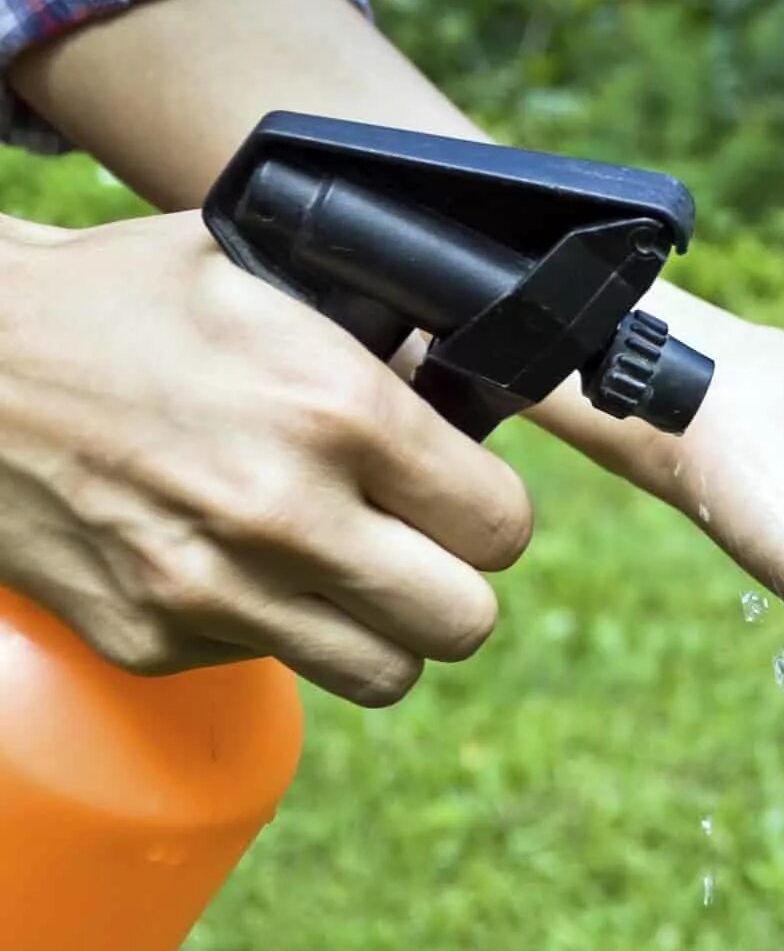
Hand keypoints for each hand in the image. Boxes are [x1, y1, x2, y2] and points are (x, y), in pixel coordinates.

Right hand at [0, 211, 532, 704]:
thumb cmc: (116, 304)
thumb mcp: (263, 275)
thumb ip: (379, 342)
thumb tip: (468, 391)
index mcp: (335, 409)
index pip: (501, 525)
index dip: (487, 512)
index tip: (459, 498)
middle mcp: (286, 514)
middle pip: (466, 622)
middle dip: (451, 584)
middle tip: (414, 548)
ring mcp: (217, 591)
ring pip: (386, 674)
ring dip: (378, 630)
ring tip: (339, 572)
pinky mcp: (155, 640)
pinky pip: (273, 667)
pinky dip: (269, 628)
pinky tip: (228, 560)